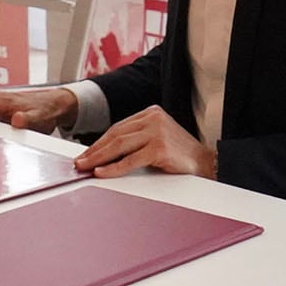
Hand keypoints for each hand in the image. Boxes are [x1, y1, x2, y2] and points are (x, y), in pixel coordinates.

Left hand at [73, 107, 215, 178]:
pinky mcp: (159, 148)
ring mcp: (156, 132)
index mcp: (151, 112)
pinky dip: (113, 168)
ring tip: (85, 167)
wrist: (206, 163)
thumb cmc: (180, 155)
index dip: (100, 142)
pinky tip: (101, 172)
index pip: (118, 127)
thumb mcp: (157, 139)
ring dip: (98, 158)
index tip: (86, 153)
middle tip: (80, 162)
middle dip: (95, 150)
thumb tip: (107, 153)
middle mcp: (153, 118)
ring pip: (119, 145)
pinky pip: (130, 160)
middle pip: (116, 134)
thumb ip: (137, 140)